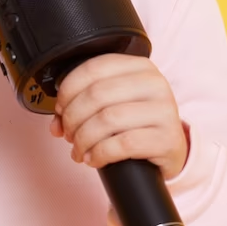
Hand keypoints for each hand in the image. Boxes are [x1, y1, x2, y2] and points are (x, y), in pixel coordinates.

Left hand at [48, 53, 189, 180]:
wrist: (170, 149)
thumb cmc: (137, 123)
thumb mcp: (115, 103)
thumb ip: (84, 104)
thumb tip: (56, 123)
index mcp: (140, 66)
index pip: (94, 68)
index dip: (69, 90)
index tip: (60, 108)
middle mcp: (155, 84)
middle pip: (97, 95)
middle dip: (73, 118)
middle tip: (68, 133)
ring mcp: (164, 111)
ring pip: (107, 120)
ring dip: (83, 139)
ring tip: (79, 150)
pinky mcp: (166, 139)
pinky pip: (122, 145)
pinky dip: (99, 154)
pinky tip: (93, 159)